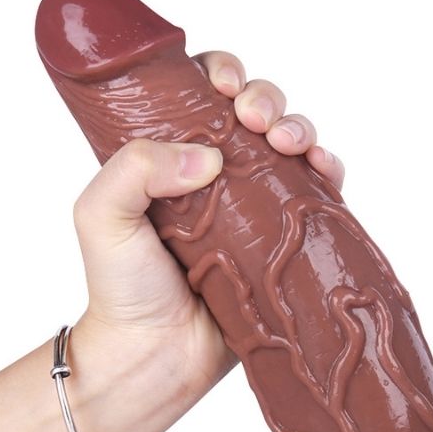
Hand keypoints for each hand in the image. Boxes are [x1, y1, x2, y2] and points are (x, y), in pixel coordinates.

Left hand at [71, 50, 345, 431]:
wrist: (156, 356)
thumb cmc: (123, 291)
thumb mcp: (102, 216)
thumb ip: (136, 167)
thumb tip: (208, 156)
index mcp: (171, 160)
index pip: (201, 96)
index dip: (221, 75)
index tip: (223, 85)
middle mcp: (216, 178)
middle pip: (255, 114)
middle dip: (266, 100)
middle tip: (257, 121)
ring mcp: (254, 210)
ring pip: (291, 148)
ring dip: (300, 129)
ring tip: (292, 143)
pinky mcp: (284, 243)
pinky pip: (317, 196)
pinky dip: (329, 173)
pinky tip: (325, 170)